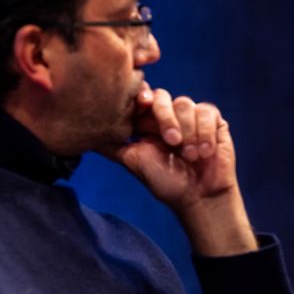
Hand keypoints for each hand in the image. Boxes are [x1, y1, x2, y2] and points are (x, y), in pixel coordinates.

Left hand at [105, 84, 256, 254]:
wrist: (199, 197)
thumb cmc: (167, 183)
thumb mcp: (133, 162)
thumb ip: (111, 145)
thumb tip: (81, 134)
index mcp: (148, 122)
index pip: (142, 97)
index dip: (141, 96)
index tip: (142, 104)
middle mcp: (169, 116)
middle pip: (162, 96)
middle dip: (166, 118)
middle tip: (171, 142)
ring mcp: (191, 117)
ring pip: (185, 104)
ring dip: (188, 131)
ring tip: (191, 156)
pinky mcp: (213, 121)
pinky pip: (206, 112)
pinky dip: (204, 132)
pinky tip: (205, 152)